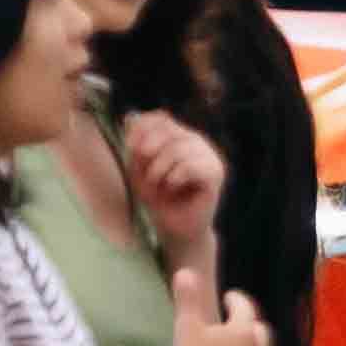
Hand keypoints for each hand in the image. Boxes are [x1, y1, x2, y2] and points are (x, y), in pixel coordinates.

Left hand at [117, 108, 228, 250]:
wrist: (175, 228)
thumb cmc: (157, 198)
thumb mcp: (139, 169)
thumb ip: (136, 144)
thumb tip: (129, 116)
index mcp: (179, 136)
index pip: (161, 118)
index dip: (143, 129)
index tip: (130, 148)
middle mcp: (196, 142)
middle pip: (169, 129)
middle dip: (149, 151)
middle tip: (146, 174)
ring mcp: (208, 155)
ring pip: (179, 148)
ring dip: (159, 168)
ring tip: (157, 183)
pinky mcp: (216, 173)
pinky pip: (191, 165)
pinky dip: (174, 176)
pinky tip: (172, 186)